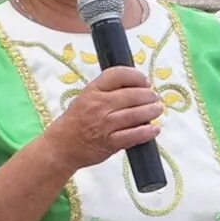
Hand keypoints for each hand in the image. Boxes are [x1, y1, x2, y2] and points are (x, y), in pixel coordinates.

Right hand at [44, 64, 165, 170]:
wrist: (62, 146)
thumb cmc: (77, 120)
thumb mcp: (86, 98)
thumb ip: (107, 91)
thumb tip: (137, 86)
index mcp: (92, 90)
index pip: (117, 75)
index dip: (135, 76)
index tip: (145, 81)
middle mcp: (98, 105)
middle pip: (131, 95)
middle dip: (148, 95)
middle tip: (154, 97)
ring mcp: (104, 124)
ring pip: (135, 114)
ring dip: (151, 111)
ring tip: (158, 109)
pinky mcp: (109, 143)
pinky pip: (133, 135)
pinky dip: (147, 132)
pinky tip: (154, 129)